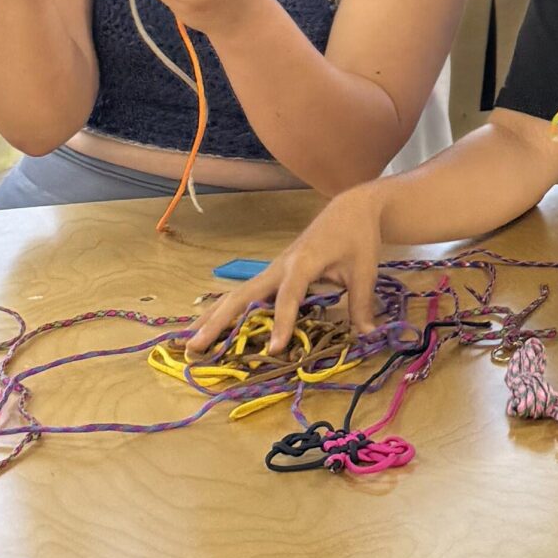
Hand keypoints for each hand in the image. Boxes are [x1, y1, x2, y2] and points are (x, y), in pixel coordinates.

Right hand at [188, 185, 385, 356]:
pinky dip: (228, 310)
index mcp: (303, 262)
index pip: (289, 296)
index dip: (282, 322)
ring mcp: (274, 268)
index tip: (274, 349)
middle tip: (196, 347)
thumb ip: (361, 303)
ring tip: (190, 342)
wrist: (351, 208)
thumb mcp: (365, 270)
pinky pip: (247, 293)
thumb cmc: (358, 237)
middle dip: (220, 320)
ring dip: (215, 316)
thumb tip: (368, 336)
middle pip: (244, 294)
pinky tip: (212, 327)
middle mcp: (280, 265)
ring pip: (238, 294)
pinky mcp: (274, 272)